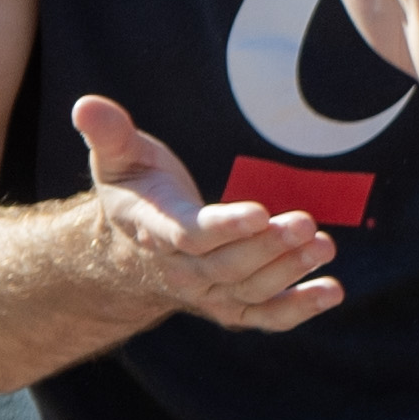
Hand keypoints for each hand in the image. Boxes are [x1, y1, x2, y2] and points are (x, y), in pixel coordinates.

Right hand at [69, 92, 345, 328]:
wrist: (128, 252)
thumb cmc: (136, 191)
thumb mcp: (117, 159)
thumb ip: (109, 135)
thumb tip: (86, 104)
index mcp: (155, 230)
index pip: (190, 234)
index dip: (225, 226)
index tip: (261, 212)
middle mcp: (181, 268)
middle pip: (228, 264)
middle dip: (269, 246)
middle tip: (306, 223)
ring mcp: (207, 291)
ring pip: (249, 289)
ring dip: (290, 271)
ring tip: (325, 245)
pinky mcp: (231, 304)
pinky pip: (263, 316)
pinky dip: (297, 309)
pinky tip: (332, 292)